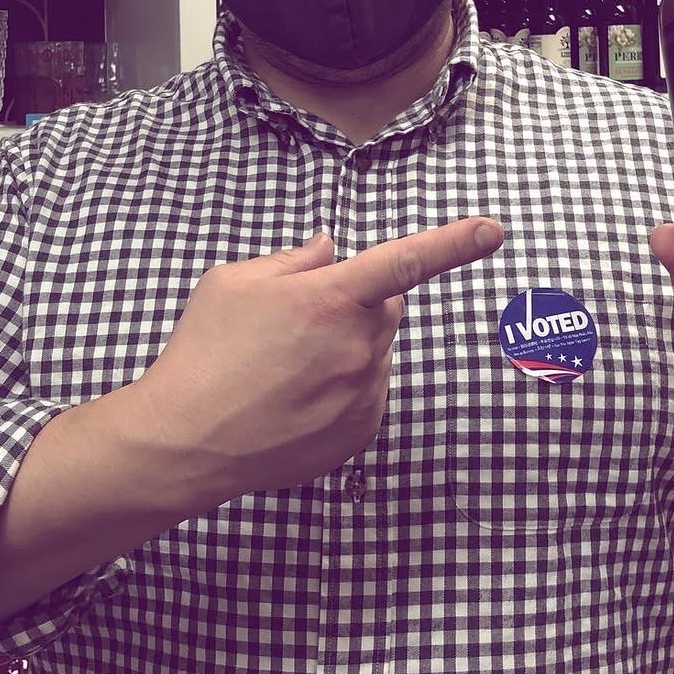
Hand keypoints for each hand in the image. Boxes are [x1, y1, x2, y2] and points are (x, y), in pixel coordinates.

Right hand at [133, 217, 503, 501]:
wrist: (182, 443)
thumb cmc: (202, 352)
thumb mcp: (234, 282)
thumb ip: (294, 260)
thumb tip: (331, 251)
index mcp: (328, 300)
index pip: (404, 262)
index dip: (453, 243)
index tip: (491, 229)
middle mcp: (356, 349)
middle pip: (384, 305)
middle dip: (356, 301)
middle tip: (297, 319)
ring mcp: (362, 396)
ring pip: (374, 349)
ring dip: (346, 345)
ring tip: (282, 368)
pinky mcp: (360, 433)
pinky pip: (368, 390)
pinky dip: (343, 385)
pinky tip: (293, 398)